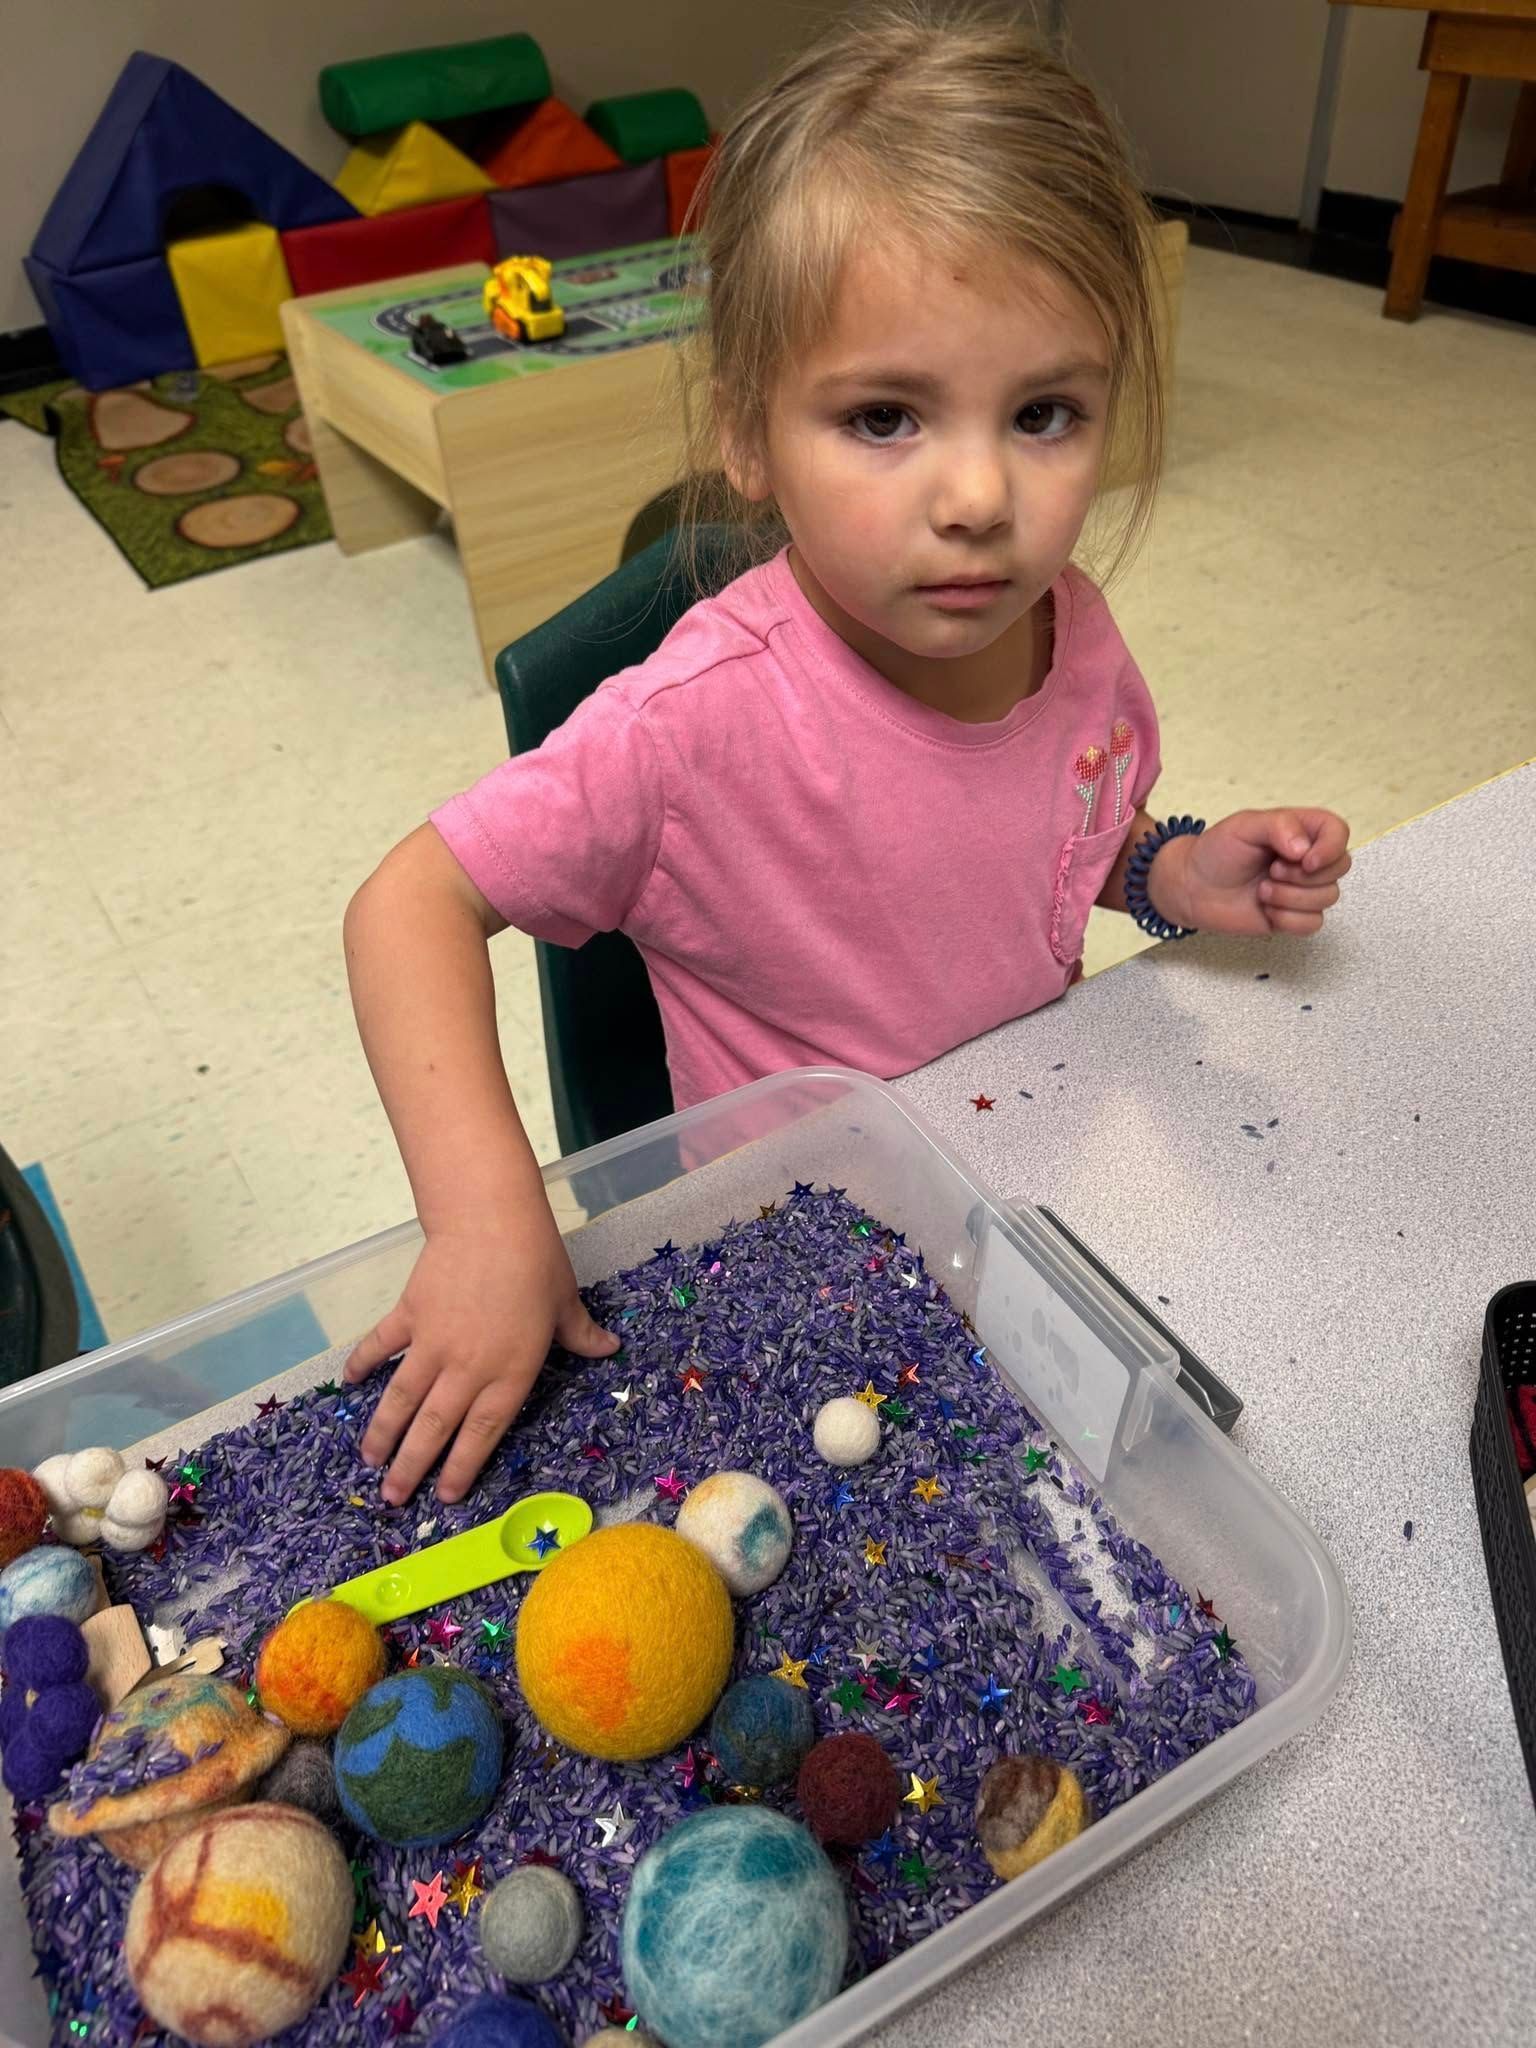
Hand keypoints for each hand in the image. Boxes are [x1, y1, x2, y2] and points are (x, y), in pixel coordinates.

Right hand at [344, 1222, 618, 1504]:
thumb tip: (611, 1348)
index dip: (463, 1467)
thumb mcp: (565, 1302)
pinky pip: (380, 1346)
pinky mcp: (408, 1316)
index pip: (483, 1433)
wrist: (492, 1220)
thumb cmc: (537, 1262)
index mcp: (509, 1374)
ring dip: (384, 1433)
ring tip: (370, 1461)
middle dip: (412, 1467)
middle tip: (393, 1497)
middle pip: (435, 1428)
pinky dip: (363, 1364)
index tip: (445, 1496)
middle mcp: (467, 1369)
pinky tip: (348, 1384)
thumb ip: (581, 1334)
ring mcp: (432, 1344)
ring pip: (402, 1400)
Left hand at [1152, 808, 1350, 936]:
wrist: (1193, 887)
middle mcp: (1308, 859)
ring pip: (1328, 898)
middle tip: (1271, 871)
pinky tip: (1266, 909)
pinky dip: (1288, 919)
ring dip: (1290, 897)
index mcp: (1301, 830)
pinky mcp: (1293, 916)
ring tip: (1262, 890)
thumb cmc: (1216, 851)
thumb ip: (1279, 826)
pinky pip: (1312, 923)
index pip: (1338, 832)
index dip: (1330, 849)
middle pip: (1340, 868)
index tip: (1305, 860)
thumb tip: (1305, 849)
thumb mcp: (1244, 825)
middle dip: (1303, 876)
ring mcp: (1303, 889)